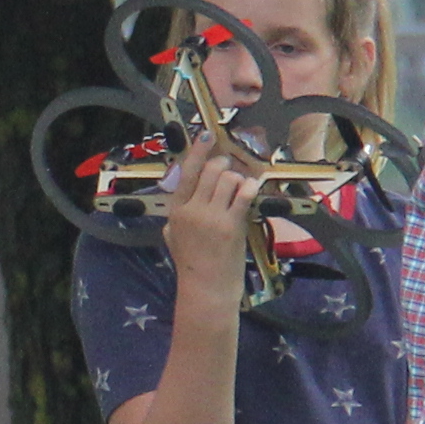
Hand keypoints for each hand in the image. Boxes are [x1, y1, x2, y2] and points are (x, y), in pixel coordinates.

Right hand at [160, 125, 263, 287]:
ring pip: (227, 179)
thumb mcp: (172, 239)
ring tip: (240, 186)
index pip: (187, 172)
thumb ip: (175, 218)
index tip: (206, 135)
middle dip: (223, 165)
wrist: (206, 288)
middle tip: (230, 168)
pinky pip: (243, 195)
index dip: (198, 151)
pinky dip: (249, 188)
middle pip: (210, 171)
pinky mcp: (231, 225)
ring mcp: (212, 217)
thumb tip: (182, 200)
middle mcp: (192, 210)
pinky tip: (252, 189)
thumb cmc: (191, 266)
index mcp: (176, 211)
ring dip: (238, 178)